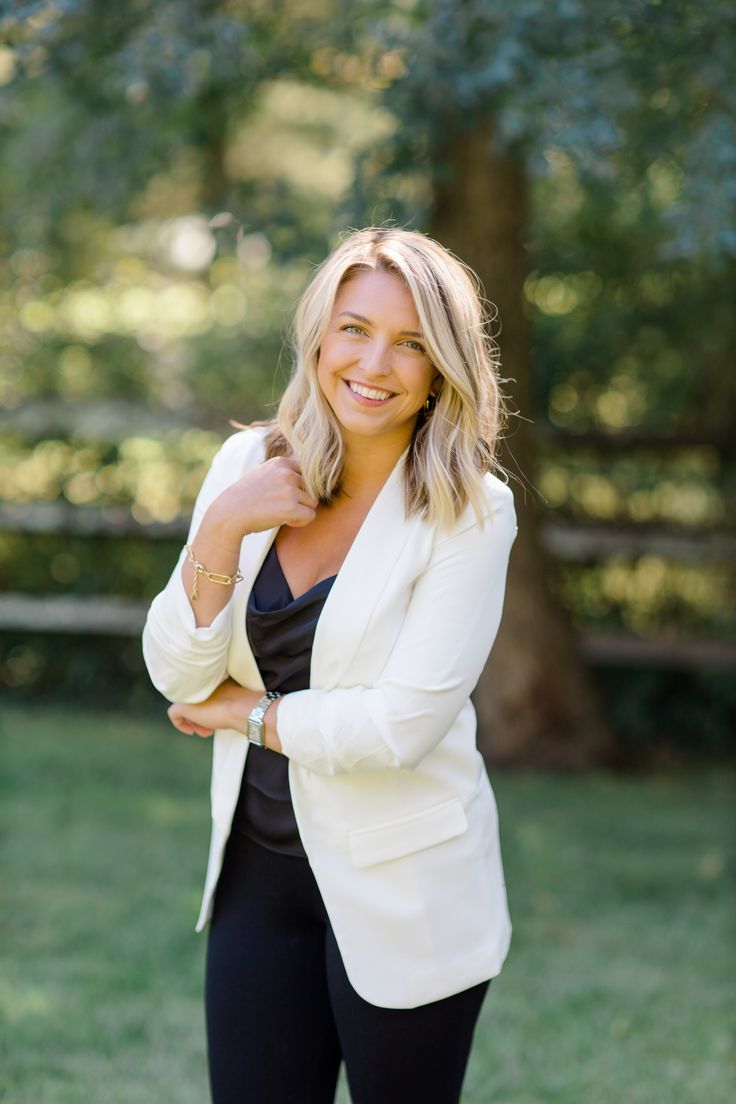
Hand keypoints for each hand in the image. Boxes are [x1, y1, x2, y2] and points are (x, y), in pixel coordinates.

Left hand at [167, 679, 283, 752]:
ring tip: (207, 731)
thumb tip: (234, 709)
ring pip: (186, 709)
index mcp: (211, 679)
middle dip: (201, 718)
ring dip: (196, 723)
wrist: (243, 708)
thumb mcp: (234, 699)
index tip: (216, 718)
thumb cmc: (245, 705)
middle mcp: (198, 684)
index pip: (203, 694)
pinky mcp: (182, 706)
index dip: (208, 708)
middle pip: (194, 703)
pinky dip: (181, 724)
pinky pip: (174, 714)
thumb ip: (227, 699)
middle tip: (210, 728)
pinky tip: (192, 731)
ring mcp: (190, 695)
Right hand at [207, 456, 317, 543]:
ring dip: (302, 510)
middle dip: (301, 499)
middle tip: (284, 507)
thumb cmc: (245, 496)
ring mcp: (289, 490)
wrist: (230, 513)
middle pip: (312, 488)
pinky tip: (287, 522)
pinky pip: (311, 515)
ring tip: (285, 514)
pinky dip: (301, 521)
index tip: (286, 495)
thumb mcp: (262, 473)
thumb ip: (281, 471)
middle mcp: (287, 473)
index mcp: (281, 462)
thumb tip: (303, 469)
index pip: (307, 473)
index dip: (300, 486)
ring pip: (313, 502)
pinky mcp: (291, 508)